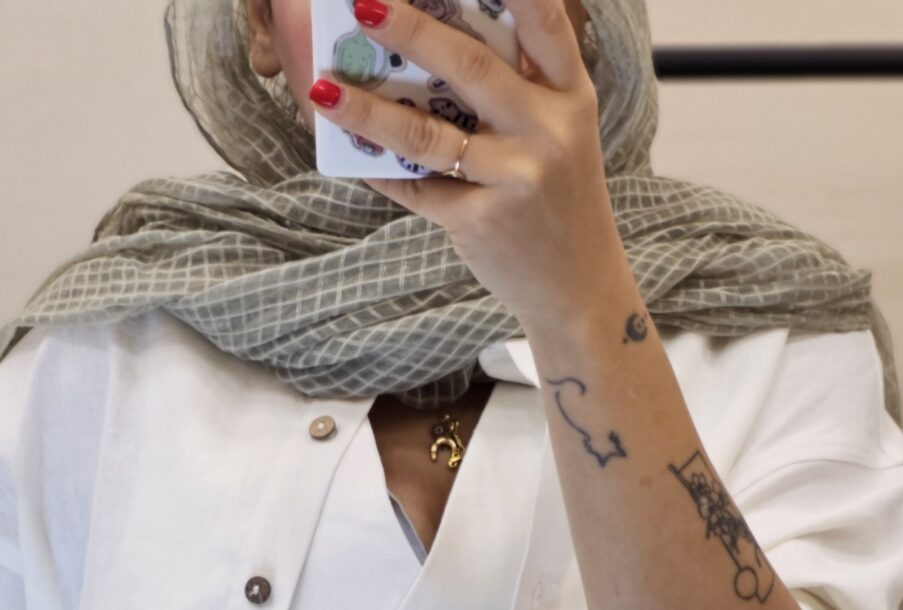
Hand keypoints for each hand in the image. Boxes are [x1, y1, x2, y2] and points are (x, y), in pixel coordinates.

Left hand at [308, 0, 626, 336]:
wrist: (578, 288)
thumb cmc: (559, 195)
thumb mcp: (561, 132)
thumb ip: (520, 86)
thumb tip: (435, 40)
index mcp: (570, 95)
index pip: (544, 22)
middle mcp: (547, 131)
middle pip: (470, 67)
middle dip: (410, 29)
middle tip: (362, 4)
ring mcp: (514, 179)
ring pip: (428, 135)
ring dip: (369, 110)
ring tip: (324, 89)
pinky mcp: (481, 222)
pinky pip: (417, 188)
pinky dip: (379, 169)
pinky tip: (349, 152)